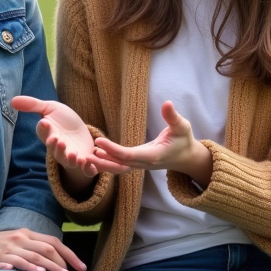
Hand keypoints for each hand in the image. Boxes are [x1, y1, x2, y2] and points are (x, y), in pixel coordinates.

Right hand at [0, 226, 85, 270]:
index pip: (53, 242)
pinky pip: (14, 263)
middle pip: (47, 248)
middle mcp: (18, 239)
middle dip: (63, 262)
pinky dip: (27, 268)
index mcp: (24, 234)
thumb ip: (28, 251)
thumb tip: (50, 265)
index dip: (69, 254)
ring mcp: (7, 249)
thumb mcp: (10, 245)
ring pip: (34, 256)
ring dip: (50, 267)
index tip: (81, 267)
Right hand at [11, 96, 117, 188]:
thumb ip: (33, 105)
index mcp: (48, 135)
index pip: (44, 133)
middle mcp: (58, 148)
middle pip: (55, 150)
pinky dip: (88, 169)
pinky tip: (90, 164)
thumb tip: (12, 100)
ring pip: (69, 162)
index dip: (45, 129)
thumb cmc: (62, 119)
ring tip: (74, 155)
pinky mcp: (85, 161)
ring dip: (70, 160)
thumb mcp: (50, 108)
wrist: (79, 131)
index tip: (45, 122)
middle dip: (56, 147)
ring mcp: (71, 156)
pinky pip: (86, 169)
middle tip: (59, 140)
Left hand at [92, 101, 212, 185]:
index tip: (98, 141)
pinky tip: (95, 154)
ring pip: (118, 167)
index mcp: (153, 156)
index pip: (129, 155)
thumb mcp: (182, 126)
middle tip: (83, 156)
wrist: (186, 157)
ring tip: (84, 156)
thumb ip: (173, 116)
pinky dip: (107, 162)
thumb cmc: (184, 140)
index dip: (113, 149)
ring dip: (101, 163)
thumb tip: (167, 103)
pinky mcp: (137, 163)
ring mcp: (140, 165)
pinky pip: (120, 165)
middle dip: (102, 161)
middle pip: (119, 165)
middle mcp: (144, 163)